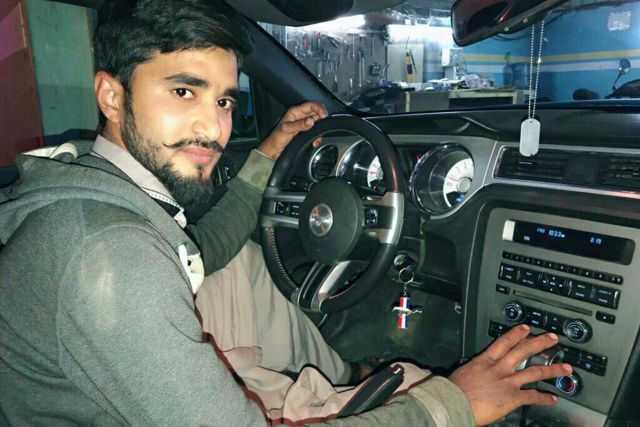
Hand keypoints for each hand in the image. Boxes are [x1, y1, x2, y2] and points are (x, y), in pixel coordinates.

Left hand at [258, 101, 327, 159]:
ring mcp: (304, 124)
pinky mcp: (306, 132)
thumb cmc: (276, 138)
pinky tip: (314, 141)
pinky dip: (318, 136)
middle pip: (317, 113)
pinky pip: (316, 131)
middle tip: (321, 129)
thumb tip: (311, 121)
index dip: (320, 109)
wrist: (274, 150)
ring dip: (320, 130)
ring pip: (318, 123)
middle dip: (322, 121)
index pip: (312, 105)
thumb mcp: (287, 130)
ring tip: (316, 138)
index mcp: (295, 111)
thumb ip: (299, 125)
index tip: (324, 117)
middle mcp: (301, 116)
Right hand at [449, 324, 571, 425]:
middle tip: (552, 338)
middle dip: (540, 343)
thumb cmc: (454, 390)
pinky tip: (553, 398)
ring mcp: (508, 382)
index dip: (517, 333)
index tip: (526, 328)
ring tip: (565, 368)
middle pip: (523, 350)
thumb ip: (475, 370)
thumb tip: (477, 372)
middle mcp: (499, 368)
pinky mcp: (512, 398)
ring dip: (553, 369)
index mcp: (485, 360)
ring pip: (535, 372)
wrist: (454, 402)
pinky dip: (544, 398)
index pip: (504, 342)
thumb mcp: (464, 372)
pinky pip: (532, 397)